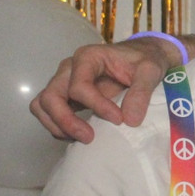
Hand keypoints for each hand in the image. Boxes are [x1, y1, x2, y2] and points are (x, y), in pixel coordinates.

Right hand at [30, 38, 179, 142]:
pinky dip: (58, 126)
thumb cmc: (145, 60)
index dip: (96, 105)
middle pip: (50, 96)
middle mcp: (70, 68)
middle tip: (89, 137)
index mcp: (88, 57)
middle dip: (66, 120)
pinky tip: (78, 135)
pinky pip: (49, 112)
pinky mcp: (67, 95)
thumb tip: (129, 121)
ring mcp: (65, 81)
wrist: (143, 58)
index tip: (118, 119)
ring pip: (43, 105)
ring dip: (57, 125)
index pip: (79, 85)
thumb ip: (142, 92)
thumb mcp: (151, 70)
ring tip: (82, 138)